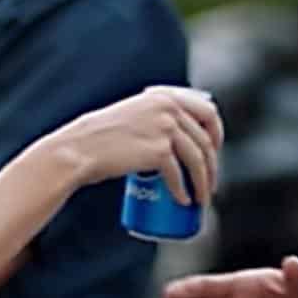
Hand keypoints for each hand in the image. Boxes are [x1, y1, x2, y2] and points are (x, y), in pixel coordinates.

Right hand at [54, 86, 222, 201]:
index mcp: (165, 96)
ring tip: (200, 199)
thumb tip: (179, 135)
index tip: (214, 151)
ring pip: (197, 160)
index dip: (217, 133)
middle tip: (208, 183)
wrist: (80, 149)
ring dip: (203, 183)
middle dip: (212, 166)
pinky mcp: (159, 150)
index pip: (208, 111)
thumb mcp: (133, 114)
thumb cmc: (102, 138)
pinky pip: (179, 175)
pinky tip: (183, 201)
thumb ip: (155, 116)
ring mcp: (165, 128)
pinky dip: (183, 191)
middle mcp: (169, 107)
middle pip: (205, 140)